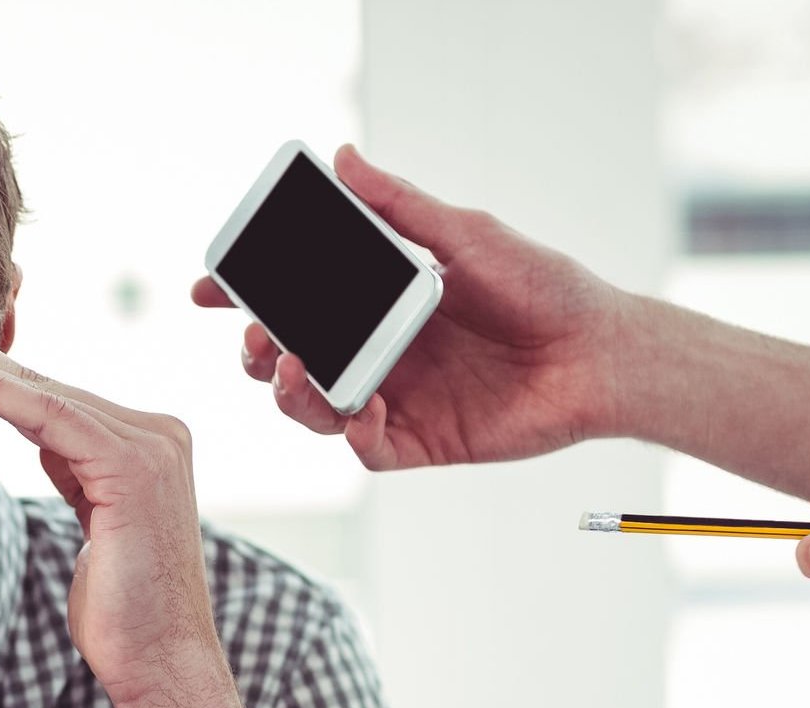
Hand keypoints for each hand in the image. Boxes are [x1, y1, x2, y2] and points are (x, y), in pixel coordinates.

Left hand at [0, 291, 214, 707]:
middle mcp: (158, 433)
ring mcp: (152, 445)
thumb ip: (79, 474)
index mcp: (149, 444)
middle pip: (49, 385)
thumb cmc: (120, 613)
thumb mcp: (94, 525)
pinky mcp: (134, 466)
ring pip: (44, 394)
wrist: (159, 667)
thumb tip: (48, 441)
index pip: (58, 397)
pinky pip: (48, 417)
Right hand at [191, 144, 631, 471]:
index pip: (296, 302)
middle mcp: (378, 352)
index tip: (210, 288)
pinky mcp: (419, 441)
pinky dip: (351, 429)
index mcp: (378, 303)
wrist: (600, 352)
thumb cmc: (544, 287)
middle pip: (288, 359)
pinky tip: (361, 408)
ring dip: (289, 392)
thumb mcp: (465, 235)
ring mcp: (395, 399)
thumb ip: (400, 206)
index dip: (245, 298)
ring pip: (313, 407)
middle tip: (253, 337)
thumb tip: (345, 159)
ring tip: (290, 368)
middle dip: (255, 351)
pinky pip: (364, 446)